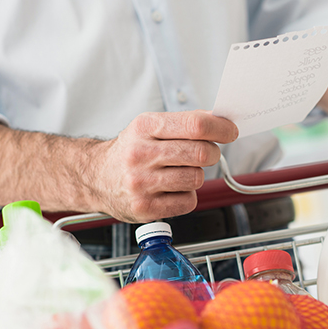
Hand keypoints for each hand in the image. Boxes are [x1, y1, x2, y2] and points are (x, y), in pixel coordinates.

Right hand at [90, 111, 237, 222]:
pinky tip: (172, 189)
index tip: (230, 131)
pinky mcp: (145, 207)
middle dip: (212, 153)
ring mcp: (141, 182)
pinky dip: (187, 196)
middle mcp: (140, 154)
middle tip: (206, 154)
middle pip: (200, 153)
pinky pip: (188, 201)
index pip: (195, 125)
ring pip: (196, 179)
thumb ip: (186, 123)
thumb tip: (222, 121)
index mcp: (145, 127)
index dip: (220, 128)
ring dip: (197, 176)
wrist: (97, 177)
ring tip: (180, 172)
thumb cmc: (131, 151)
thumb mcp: (151, 127)